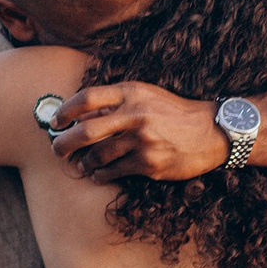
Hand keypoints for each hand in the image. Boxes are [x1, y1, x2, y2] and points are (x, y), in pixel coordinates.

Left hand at [46, 81, 228, 179]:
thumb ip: (116, 104)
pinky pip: (114, 171)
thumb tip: (80, 116)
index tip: (56, 121)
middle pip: (85, 131)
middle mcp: (135, 114)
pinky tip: (98, 174)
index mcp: (131, 93)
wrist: (211, 132)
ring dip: (85, 163)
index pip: (87, 98)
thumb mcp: (146, 96)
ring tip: (83, 165)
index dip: (65, 110)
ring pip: (98, 156)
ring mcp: (142, 140)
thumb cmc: (173, 112)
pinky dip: (101, 175)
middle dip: (64, 143)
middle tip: (57, 150)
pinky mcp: (149, 163)